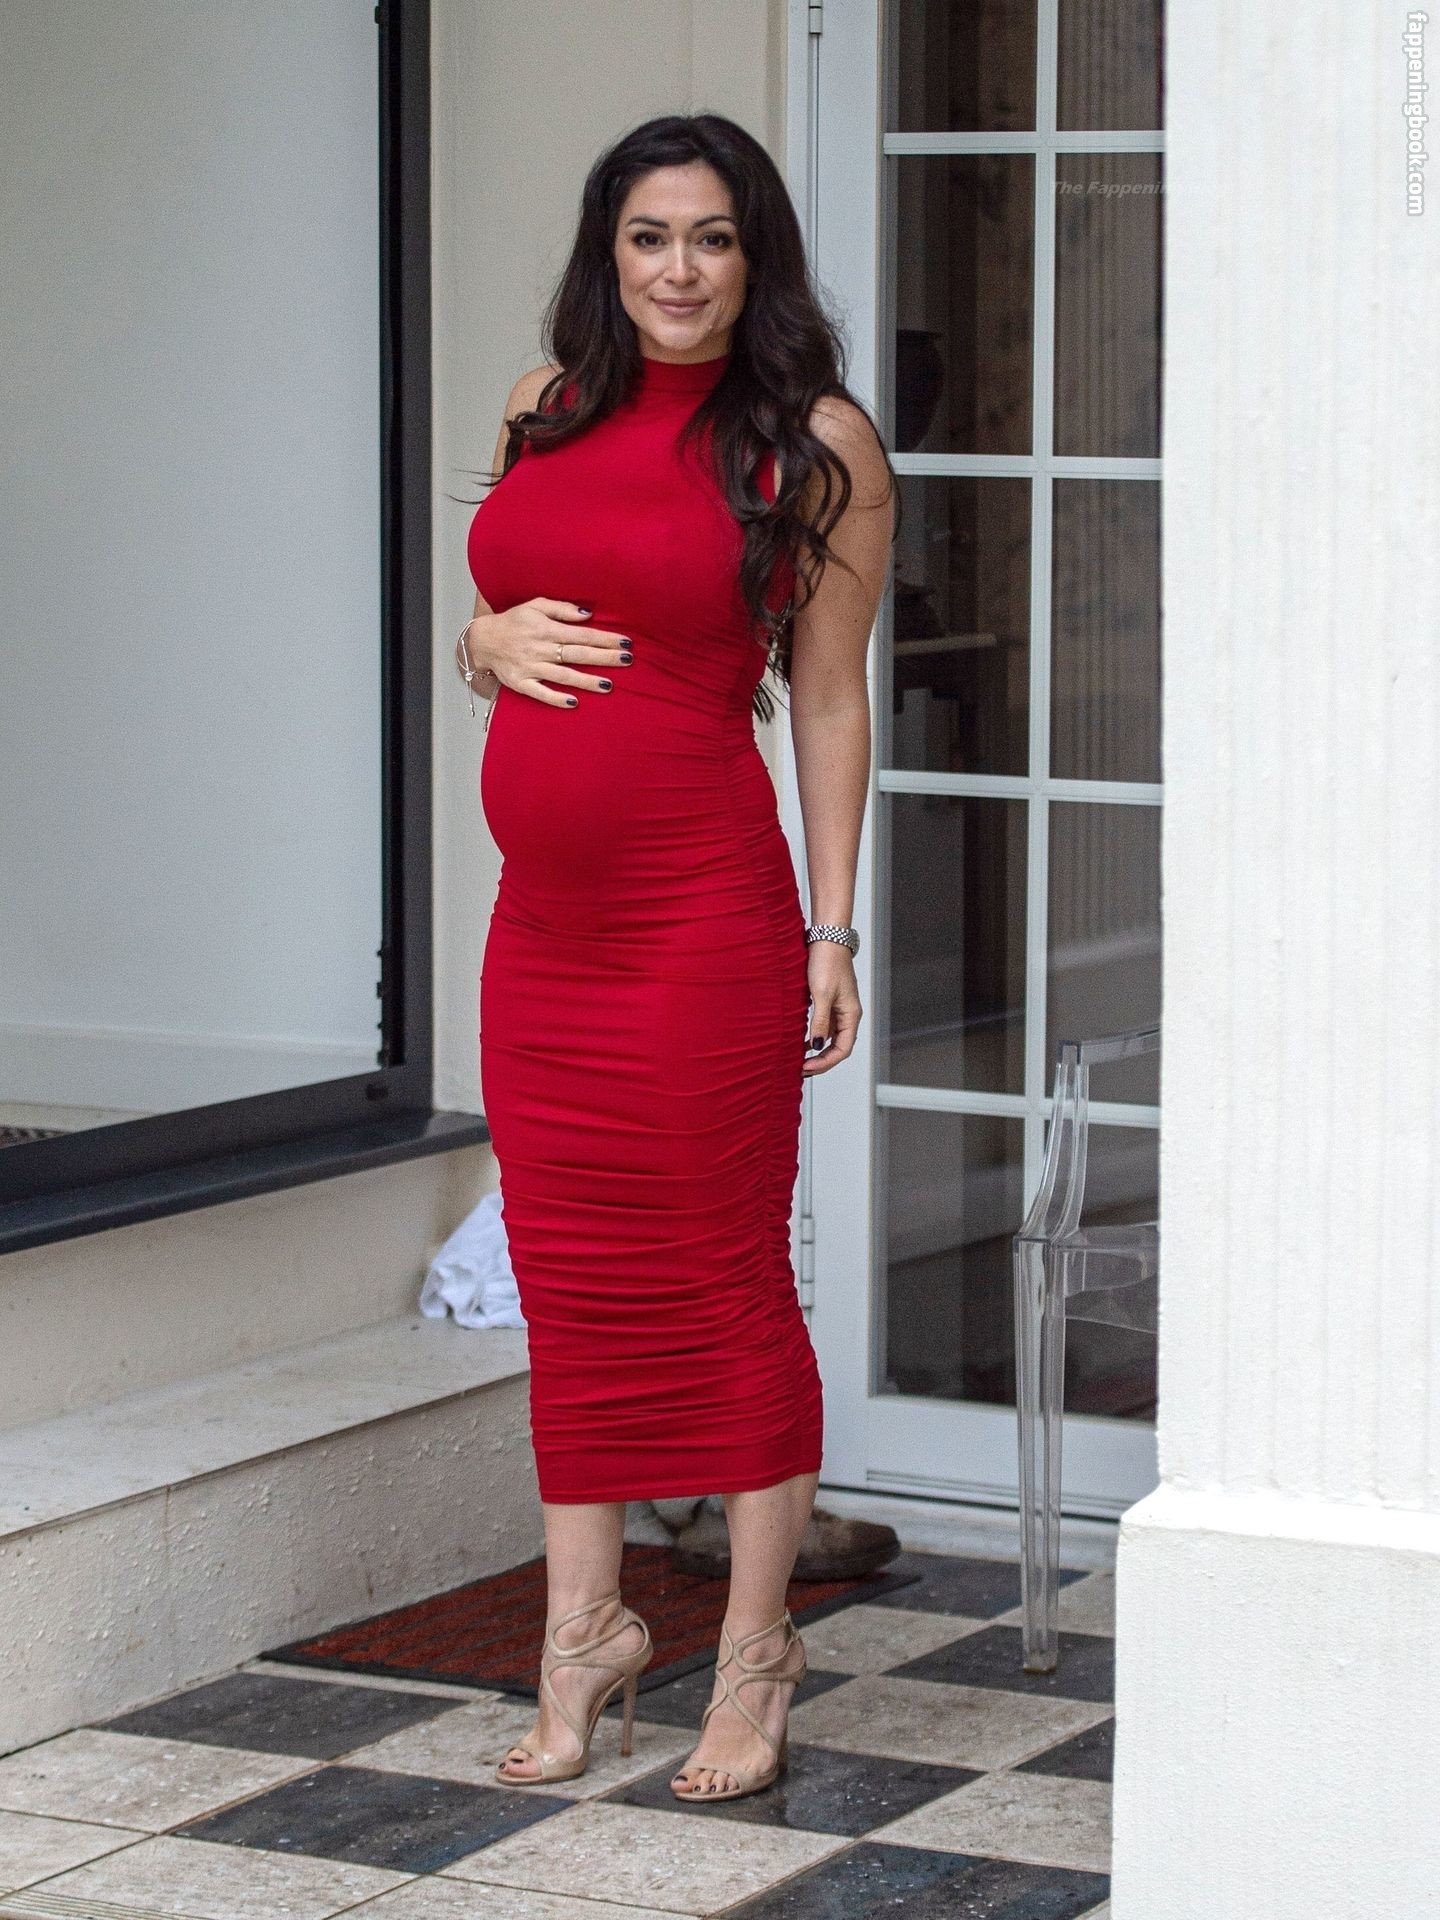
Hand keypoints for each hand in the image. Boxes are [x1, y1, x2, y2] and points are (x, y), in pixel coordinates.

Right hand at [461, 599, 632, 709]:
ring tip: (608, 685)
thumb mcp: (535, 605)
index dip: (605, 638)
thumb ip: (562, 609)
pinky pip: (540, 693)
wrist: (483, 640)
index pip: (582, 634)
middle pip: (578, 654)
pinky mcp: (520, 683)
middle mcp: (540, 648)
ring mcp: (530, 667)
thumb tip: (588, 614)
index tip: (625, 642)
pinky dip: (556, 698)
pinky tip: (574, 703)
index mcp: (546, 629)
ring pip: (563, 675)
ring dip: (586, 681)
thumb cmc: (514, 621)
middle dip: (604, 657)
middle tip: (627, 660)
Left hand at [803, 940, 860, 1074]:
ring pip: (830, 1039)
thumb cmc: (827, 963)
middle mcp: (848, 1015)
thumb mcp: (821, 995)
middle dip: (821, 1061)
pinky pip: (824, 1027)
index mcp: (851, 1015)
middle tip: (801, 1069)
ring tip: (799, 1060)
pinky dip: (814, 1037)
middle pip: (838, 1048)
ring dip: (817, 1051)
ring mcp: (839, 1009)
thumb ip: (819, 1022)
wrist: (827, 939)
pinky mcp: (829, 1002)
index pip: (842, 1049)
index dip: (825, 1062)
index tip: (806, 1066)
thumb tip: (817, 1046)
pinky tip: (801, 1042)